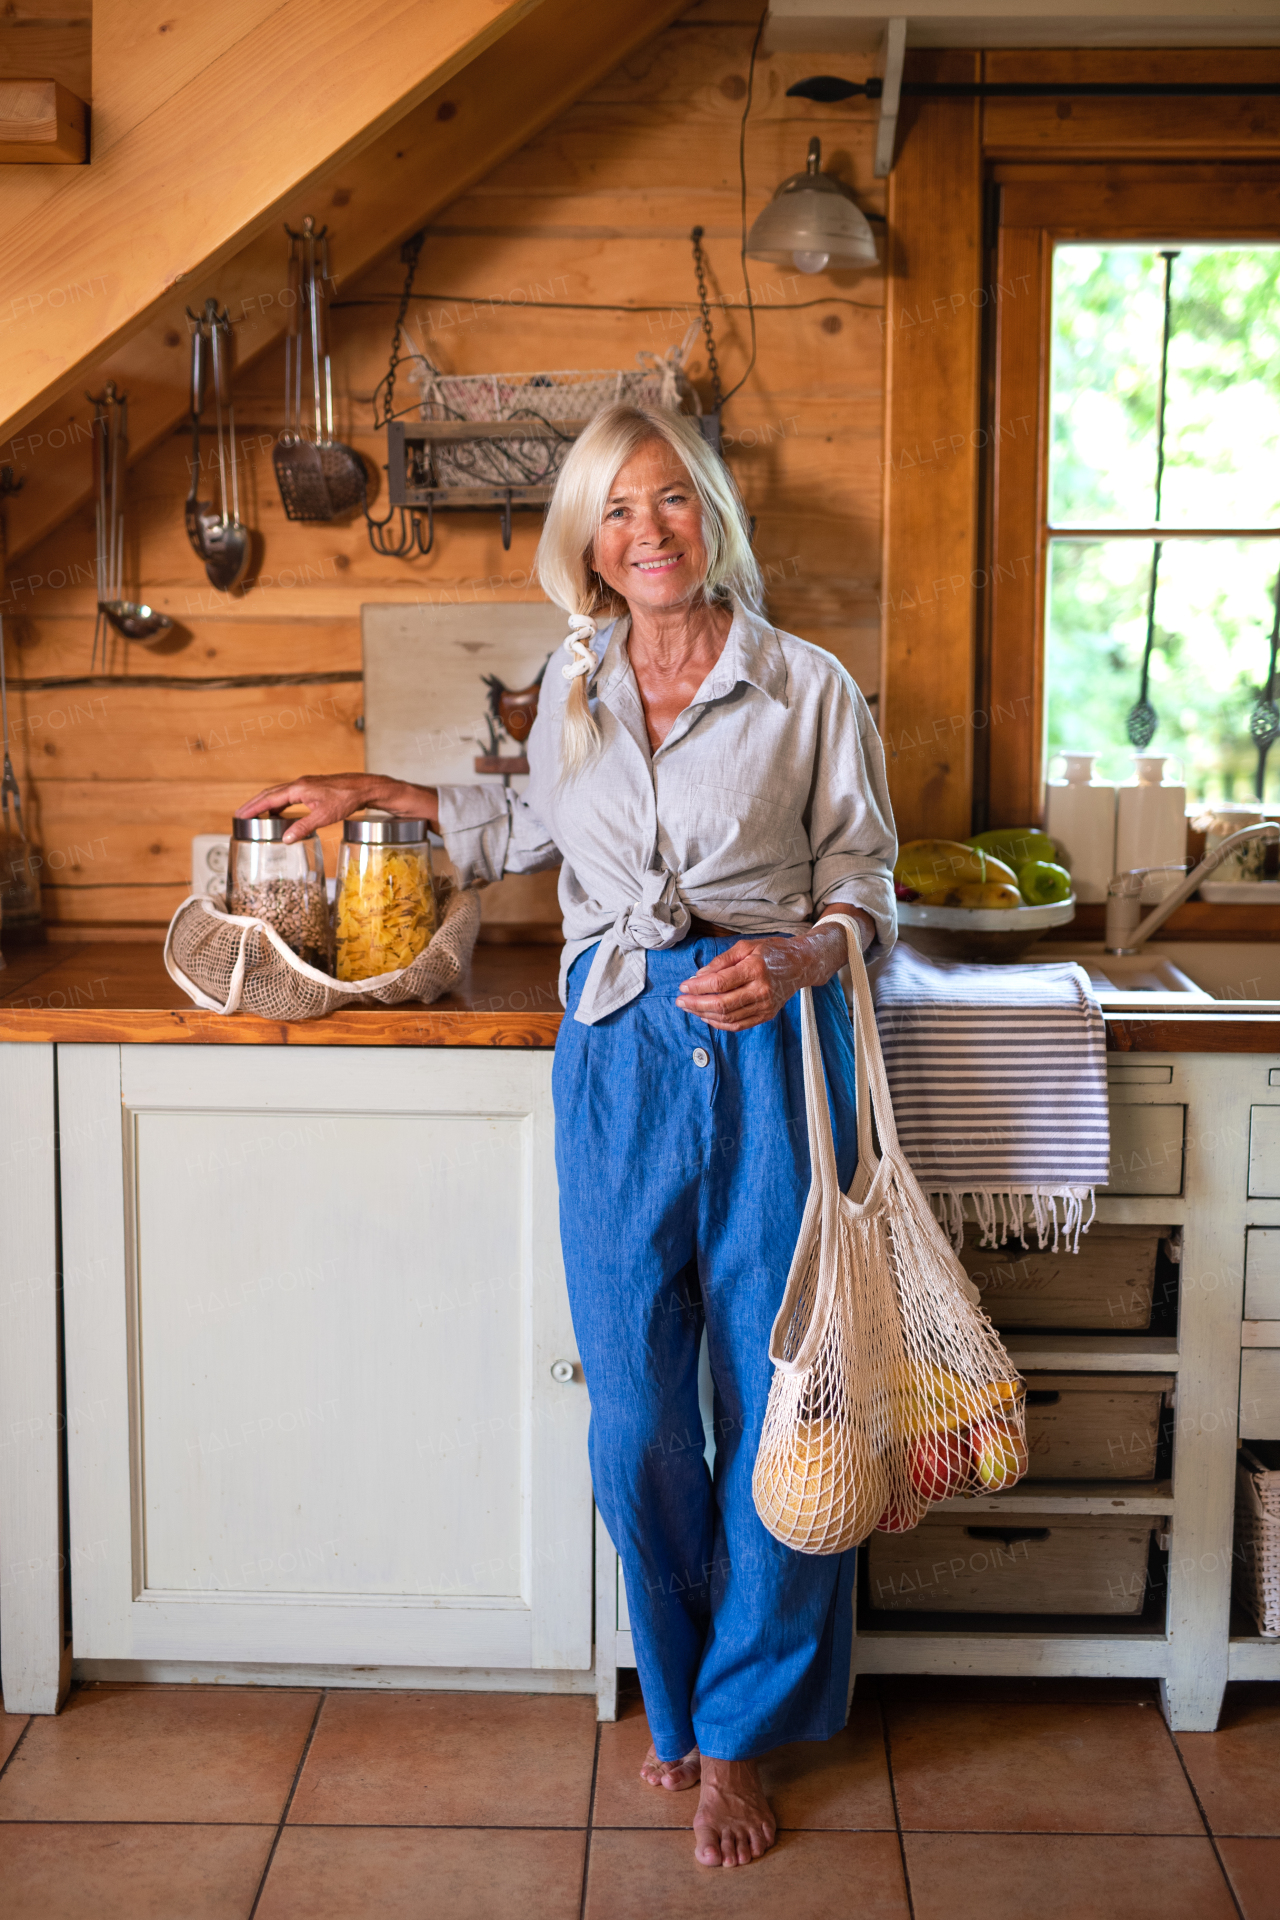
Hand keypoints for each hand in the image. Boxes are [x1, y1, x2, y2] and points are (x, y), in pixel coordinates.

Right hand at [235, 774, 438, 844]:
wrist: (364, 787)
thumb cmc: (347, 798)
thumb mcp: (324, 816)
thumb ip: (303, 827)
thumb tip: (285, 839)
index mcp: (299, 788)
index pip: (269, 798)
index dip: (253, 807)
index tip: (239, 815)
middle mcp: (299, 784)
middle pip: (270, 794)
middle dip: (254, 805)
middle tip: (239, 816)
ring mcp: (305, 786)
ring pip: (279, 795)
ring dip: (266, 805)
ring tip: (255, 818)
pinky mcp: (312, 789)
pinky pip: (289, 797)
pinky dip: (279, 806)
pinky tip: (279, 816)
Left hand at [676, 909, 871, 1032]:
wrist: (801, 964)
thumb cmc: (772, 952)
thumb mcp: (745, 947)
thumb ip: (720, 962)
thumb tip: (698, 976)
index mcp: (755, 968)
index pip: (719, 983)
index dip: (697, 988)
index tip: (683, 986)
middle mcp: (761, 990)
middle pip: (722, 1004)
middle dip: (696, 1004)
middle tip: (680, 1001)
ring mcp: (765, 1005)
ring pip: (728, 1017)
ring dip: (705, 1015)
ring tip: (690, 1008)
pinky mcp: (767, 1015)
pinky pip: (739, 1025)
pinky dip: (720, 1023)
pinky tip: (707, 1016)